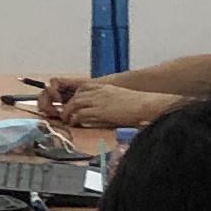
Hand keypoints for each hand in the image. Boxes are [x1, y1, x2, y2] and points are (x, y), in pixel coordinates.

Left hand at [53, 82, 169, 130]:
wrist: (145, 105)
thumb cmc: (138, 104)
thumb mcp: (120, 98)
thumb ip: (108, 102)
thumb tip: (103, 112)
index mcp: (105, 87)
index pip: (83, 88)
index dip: (75, 96)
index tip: (73, 104)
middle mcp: (99, 92)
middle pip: (76, 96)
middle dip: (68, 105)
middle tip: (66, 114)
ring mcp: (98, 101)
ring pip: (74, 104)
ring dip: (68, 112)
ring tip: (67, 120)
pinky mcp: (99, 111)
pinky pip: (80, 114)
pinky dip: (74, 119)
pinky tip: (74, 124)